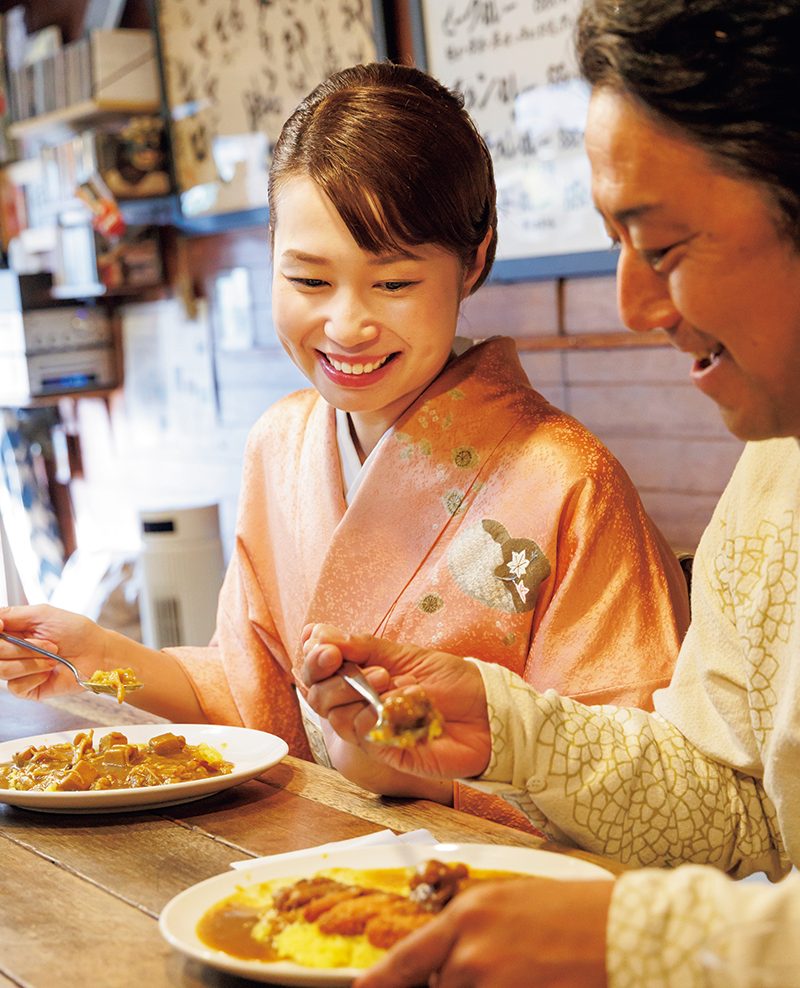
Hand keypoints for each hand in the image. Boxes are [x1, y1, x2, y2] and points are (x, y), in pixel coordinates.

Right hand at [0, 604, 111, 699]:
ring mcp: (16, 670)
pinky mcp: (25, 689)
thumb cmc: (76, 631)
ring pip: (2, 670)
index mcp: (11, 631)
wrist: (98, 653)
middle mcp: (9, 651)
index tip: (2, 626)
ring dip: (32, 662)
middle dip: (21, 648)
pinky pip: (15, 686)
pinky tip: (49, 672)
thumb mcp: (44, 614)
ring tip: (53, 657)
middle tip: (50, 644)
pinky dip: (36, 677)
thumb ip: (13, 614)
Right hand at [301, 624, 490, 779]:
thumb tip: (318, 633)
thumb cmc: (452, 681)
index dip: (314, 659)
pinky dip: (379, 714)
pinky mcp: (388, 752)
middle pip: (318, 697)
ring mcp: (373, 730)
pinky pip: (365, 735)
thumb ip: (362, 646)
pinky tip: (404, 701)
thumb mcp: (406, 653)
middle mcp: (361, 705)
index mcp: (362, 678)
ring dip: (355, 692)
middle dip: (328, 675)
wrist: (489, 711)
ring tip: (387, 677)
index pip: (319, 672)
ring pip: (337, 717)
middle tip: (347, 659)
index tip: (325, 646)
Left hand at [354, 877, 612, 987]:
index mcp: (466, 915)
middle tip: (501, 968)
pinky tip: (532, 982)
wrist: (626, 928)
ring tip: (524, 972)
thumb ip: (471, 931)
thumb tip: (449, 959)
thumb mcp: (511, 903)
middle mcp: (469, 952)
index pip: (405, 960)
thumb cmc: (575, 910)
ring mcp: (492, 985)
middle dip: (457, 985)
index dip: (378, 984)